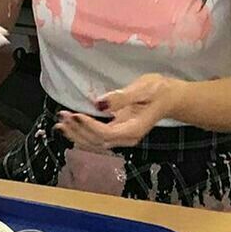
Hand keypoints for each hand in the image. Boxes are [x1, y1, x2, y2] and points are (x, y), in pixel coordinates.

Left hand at [54, 73, 184, 149]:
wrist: (170, 98)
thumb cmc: (158, 91)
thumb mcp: (144, 88)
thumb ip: (122, 97)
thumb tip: (100, 103)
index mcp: (133, 130)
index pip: (106, 133)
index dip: (88, 126)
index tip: (75, 114)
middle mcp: (126, 138)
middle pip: (97, 141)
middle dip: (77, 130)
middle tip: (62, 116)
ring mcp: (122, 138)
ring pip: (94, 143)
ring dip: (76, 134)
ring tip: (60, 124)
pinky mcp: (117, 133)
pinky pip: (96, 139)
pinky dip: (81, 134)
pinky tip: (70, 128)